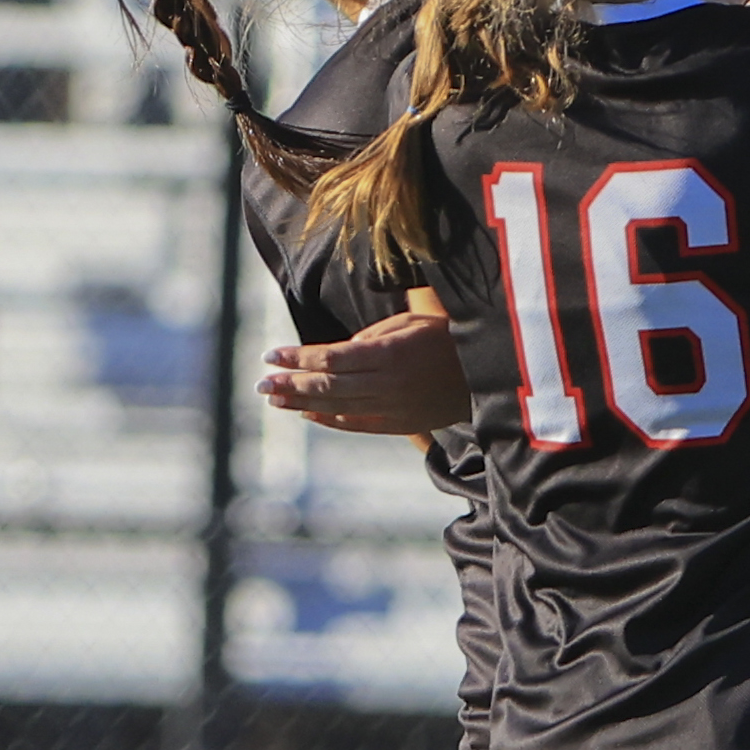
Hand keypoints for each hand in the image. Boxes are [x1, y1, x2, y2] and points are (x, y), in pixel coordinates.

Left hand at [259, 305, 465, 433]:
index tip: (271, 354)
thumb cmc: (446, 337)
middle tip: (260, 383)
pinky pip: (356, 424)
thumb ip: (369, 339)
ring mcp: (394, 408)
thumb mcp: (408, 324)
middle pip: (327, 386)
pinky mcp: (401, 424)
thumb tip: (330, 356)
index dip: (297, 358)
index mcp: (389, 353)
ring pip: (337, 407)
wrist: (488, 373)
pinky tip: (306, 413)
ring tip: (273, 398)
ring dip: (301, 403)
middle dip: (290, 384)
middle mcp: (388, 384)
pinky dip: (328, 419)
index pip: (330, 358)